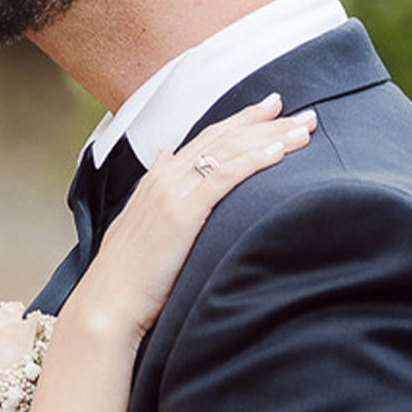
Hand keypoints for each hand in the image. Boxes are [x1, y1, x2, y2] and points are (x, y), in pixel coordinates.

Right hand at [76, 94, 314, 338]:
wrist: (107, 301)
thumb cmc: (126, 275)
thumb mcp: (138, 220)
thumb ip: (155, 187)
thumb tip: (163, 156)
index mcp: (158, 179)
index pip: (208, 138)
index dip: (242, 120)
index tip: (272, 109)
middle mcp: (166, 177)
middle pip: (224, 138)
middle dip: (267, 123)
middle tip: (303, 115)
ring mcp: (173, 192)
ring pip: (229, 151)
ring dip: (271, 137)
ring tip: (303, 131)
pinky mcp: (183, 212)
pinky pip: (225, 177)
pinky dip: (254, 160)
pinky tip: (279, 152)